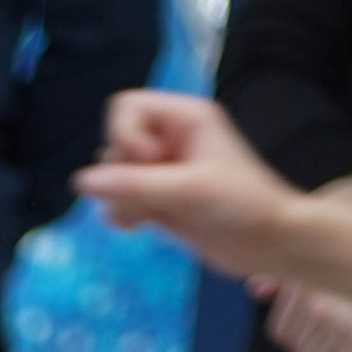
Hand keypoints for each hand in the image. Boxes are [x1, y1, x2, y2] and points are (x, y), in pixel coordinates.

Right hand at [76, 91, 298, 280]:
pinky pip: (122, 197)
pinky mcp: (161, 198)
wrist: (269, 243)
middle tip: (149, 196)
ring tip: (143, 218)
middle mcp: (172, 138)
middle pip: (116, 142)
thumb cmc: (242, 207)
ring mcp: (165, 170)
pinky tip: (138, 227)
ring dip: (120, 198)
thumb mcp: (188, 192)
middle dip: (121, 174)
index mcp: (185, 117)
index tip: (151, 165)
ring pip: (115, 173)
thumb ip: (134, 186)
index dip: (126, 138)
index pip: (126, 107)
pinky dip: (122, 213)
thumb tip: (81, 181)